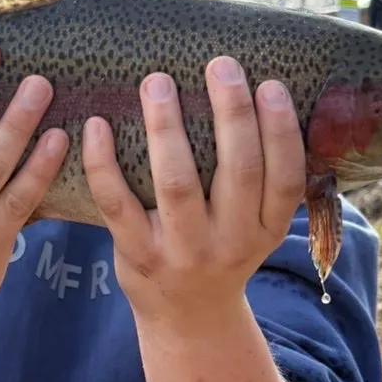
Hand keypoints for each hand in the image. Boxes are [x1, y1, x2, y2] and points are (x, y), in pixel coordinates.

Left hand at [81, 56, 304, 331]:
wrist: (188, 318)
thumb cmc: (222, 247)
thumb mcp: (256, 225)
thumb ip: (261, 176)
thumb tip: (258, 91)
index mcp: (267, 228)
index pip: (286, 176)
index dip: (281, 130)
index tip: (269, 84)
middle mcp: (232, 241)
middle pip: (238, 171)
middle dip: (231, 114)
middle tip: (219, 64)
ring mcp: (183, 251)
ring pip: (176, 182)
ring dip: (166, 127)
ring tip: (157, 81)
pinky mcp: (138, 254)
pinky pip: (117, 202)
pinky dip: (103, 162)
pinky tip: (96, 124)